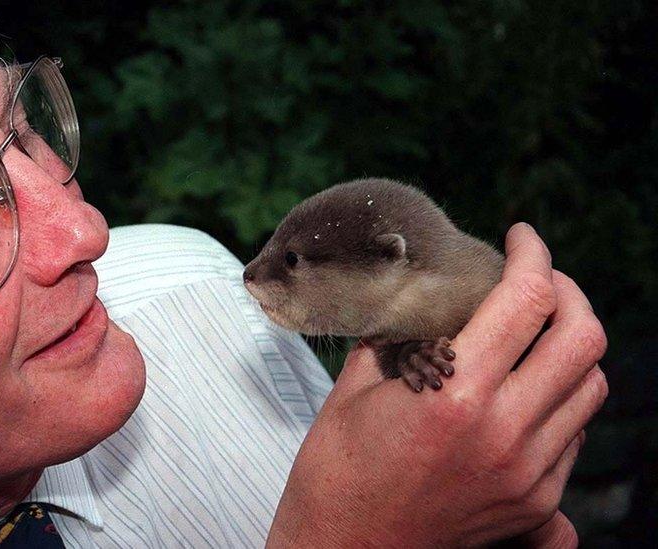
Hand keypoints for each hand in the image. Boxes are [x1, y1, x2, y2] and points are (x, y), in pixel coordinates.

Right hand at [267, 223, 606, 547]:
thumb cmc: (337, 473)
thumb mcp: (354, 391)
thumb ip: (395, 337)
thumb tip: (417, 294)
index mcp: (454, 396)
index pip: (526, 301)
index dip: (533, 254)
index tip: (520, 236)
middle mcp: (503, 434)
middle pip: (583, 340)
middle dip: (569, 292)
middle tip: (539, 278)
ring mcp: (527, 474)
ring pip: (591, 387)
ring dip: (571, 346)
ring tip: (536, 332)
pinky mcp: (533, 502)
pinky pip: (573, 434)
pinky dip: (561, 397)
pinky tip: (525, 388)